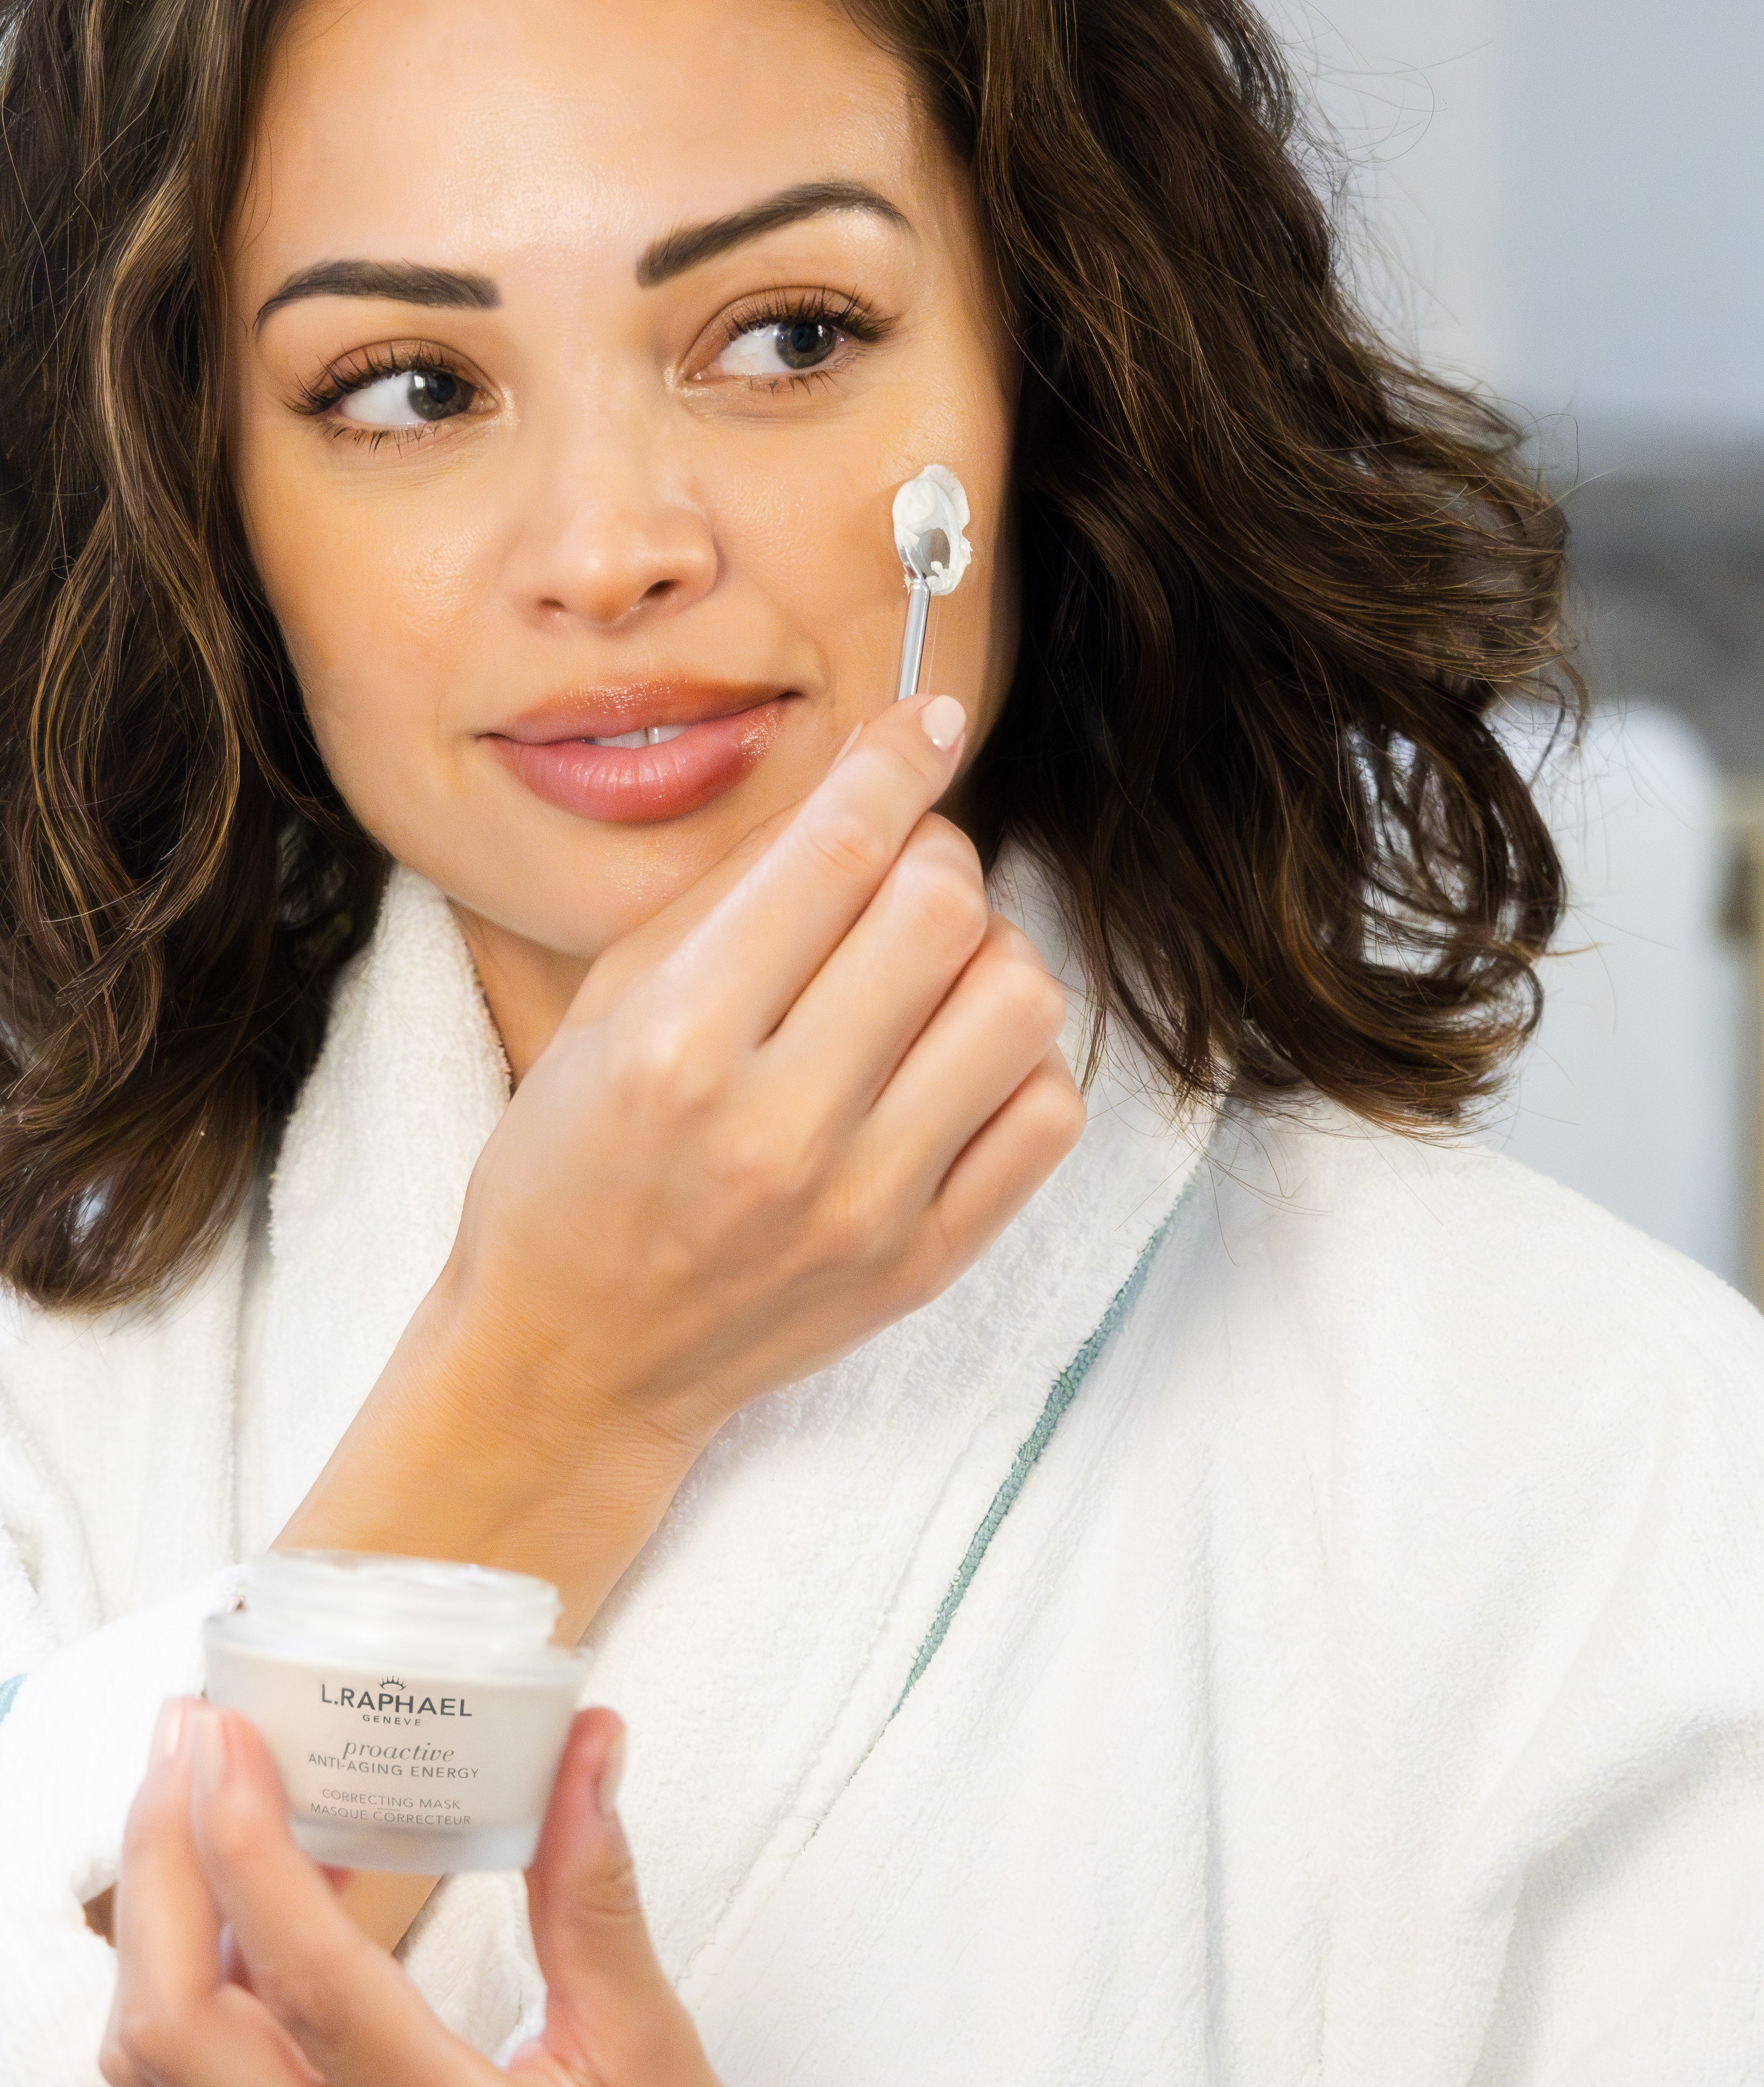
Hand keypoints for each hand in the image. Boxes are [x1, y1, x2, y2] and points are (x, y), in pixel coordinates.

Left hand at [103, 1697, 846, 2086]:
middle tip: (192, 1737)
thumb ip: (596, 1895)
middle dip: (162, 1869)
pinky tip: (252, 1906)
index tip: (229, 1734)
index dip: (249, 1848)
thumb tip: (583, 1745)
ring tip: (205, 1798)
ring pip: (163, 2078)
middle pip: (178, 2035)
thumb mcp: (658, 2050)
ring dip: (159, 1927)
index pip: (309, 1987)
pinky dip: (193, 1991)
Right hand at [286, 693, 1084, 1633]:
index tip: (925, 725)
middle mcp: (778, 1129)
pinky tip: (951, 1064)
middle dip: (934, 857)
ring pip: (1019, 1002)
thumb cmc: (573, 1167)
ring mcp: (866, 1207)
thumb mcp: (607, 1004)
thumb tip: (871, 777)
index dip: (896, 761)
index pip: (835, 853)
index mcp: (678, 1047)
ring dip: (986, 957)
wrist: (576, 1361)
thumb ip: (736, 889)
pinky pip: (1050, 1114)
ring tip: (927, 978)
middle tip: (898, 877)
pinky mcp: (927, 1264)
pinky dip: (1017, 1063)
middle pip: (942, 910)